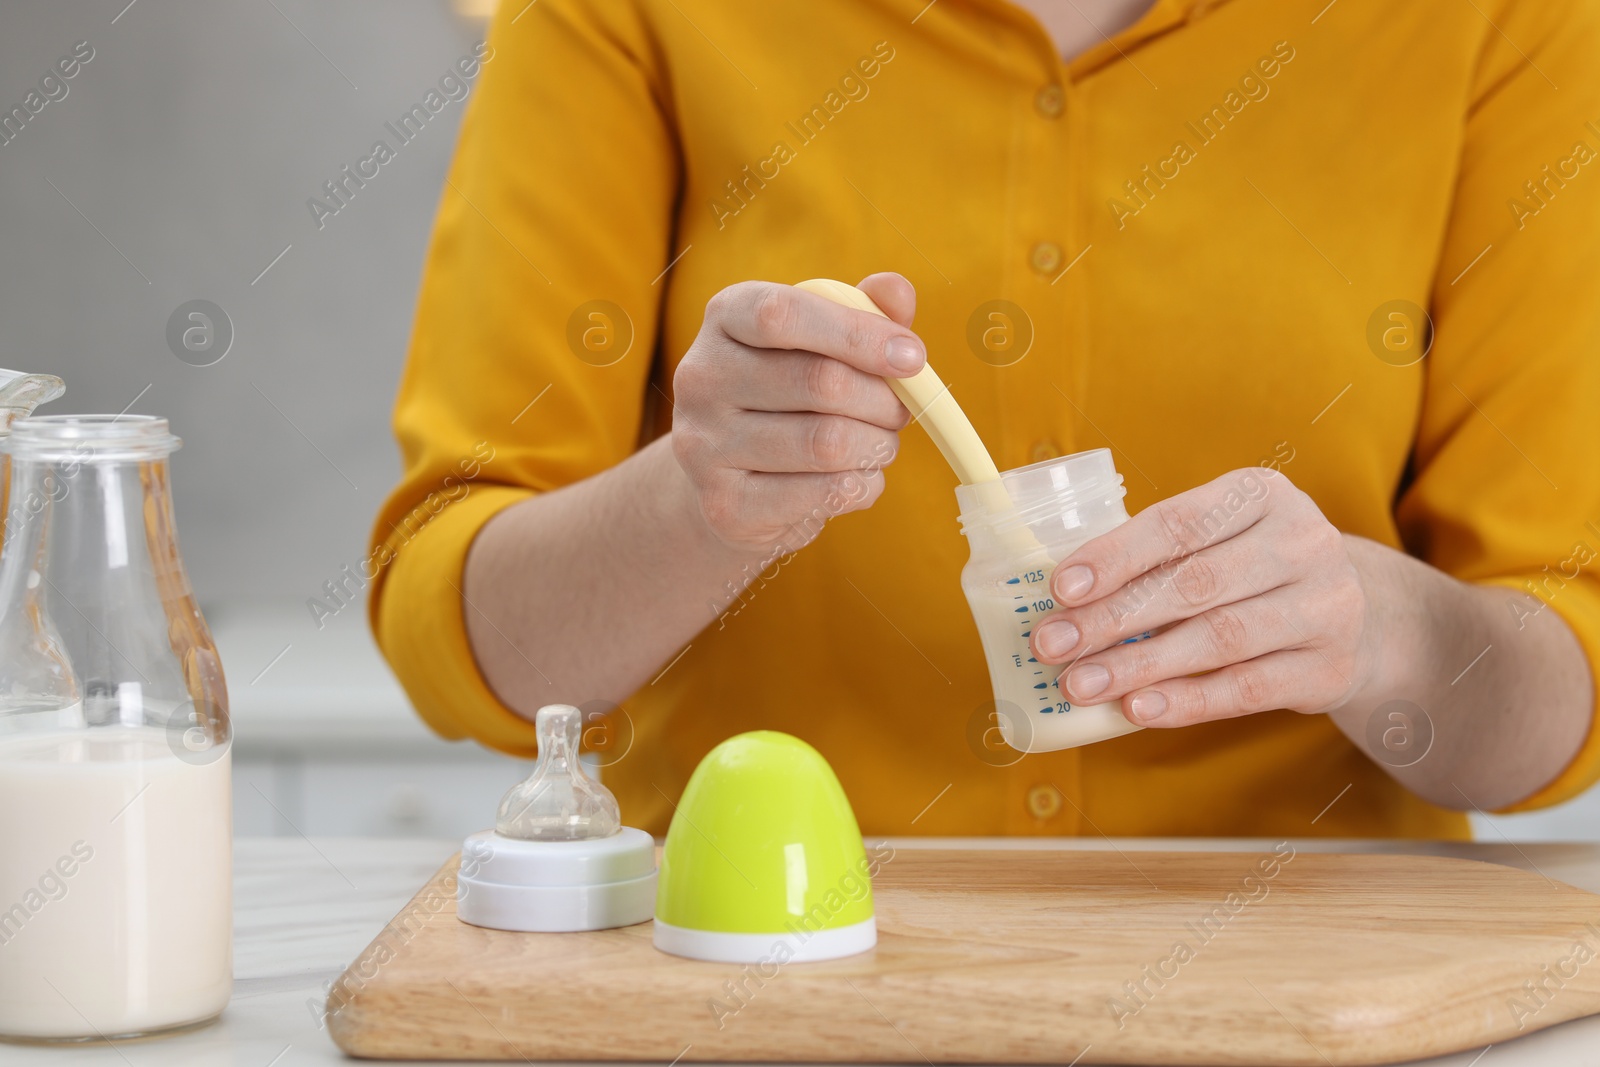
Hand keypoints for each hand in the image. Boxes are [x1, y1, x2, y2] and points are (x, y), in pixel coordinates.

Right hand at [671, 273, 924, 551]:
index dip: (858, 333)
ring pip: (828, 443)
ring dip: (877, 445)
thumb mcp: (822, 341)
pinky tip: (855, 477)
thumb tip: (896, 290)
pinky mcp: (726, 505)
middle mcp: (701, 378)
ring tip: (877, 443)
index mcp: (725, 318)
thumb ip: (862, 311)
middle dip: (883, 400)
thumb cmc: (789, 395)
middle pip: (821, 382)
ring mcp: (705, 446)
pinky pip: (825, 493)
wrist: (730, 481)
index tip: (912, 356)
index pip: (782, 314)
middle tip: (899, 410)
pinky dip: (862, 485)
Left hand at [1029, 467, 1376, 727]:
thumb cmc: (1252, 570)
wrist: (1359, 618)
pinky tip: (1137, 708)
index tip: (1059, 589)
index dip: (1115, 556)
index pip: (1179, 523)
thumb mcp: (1220, 538)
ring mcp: (1325, 606)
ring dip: (1139, 665)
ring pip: (1218, 638)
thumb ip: (1156, 556)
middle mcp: (1303, 542)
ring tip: (1080, 684)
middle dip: (1112, 617)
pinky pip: (1247, 689)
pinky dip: (1186, 701)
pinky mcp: (1329, 667)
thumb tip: (1061, 603)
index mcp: (1263, 494)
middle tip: (1052, 645)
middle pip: (1193, 584)